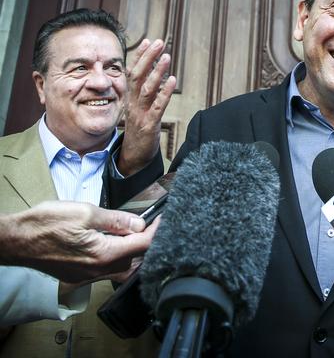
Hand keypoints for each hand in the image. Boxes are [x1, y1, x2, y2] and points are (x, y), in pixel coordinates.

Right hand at [1, 201, 158, 282]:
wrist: (15, 240)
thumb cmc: (44, 224)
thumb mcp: (85, 212)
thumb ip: (116, 220)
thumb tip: (138, 223)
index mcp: (103, 255)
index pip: (142, 245)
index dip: (156, 230)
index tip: (161, 219)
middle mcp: (98, 270)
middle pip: (135, 259)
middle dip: (145, 241)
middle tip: (147, 223)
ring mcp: (87, 276)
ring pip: (122, 267)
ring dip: (131, 251)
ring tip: (131, 232)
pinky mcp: (78, 276)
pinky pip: (106, 270)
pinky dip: (116, 257)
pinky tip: (113, 242)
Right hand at [119, 39, 175, 175]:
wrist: (134, 158)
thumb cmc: (139, 132)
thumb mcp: (138, 110)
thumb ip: (143, 94)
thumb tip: (153, 76)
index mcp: (130, 99)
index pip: (132, 73)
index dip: (140, 56)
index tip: (147, 40)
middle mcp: (133, 104)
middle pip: (137, 76)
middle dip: (148, 58)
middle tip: (158, 42)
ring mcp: (140, 114)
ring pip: (146, 89)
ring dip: (157, 72)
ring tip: (166, 56)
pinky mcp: (149, 125)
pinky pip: (157, 107)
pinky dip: (165, 93)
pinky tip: (173, 81)